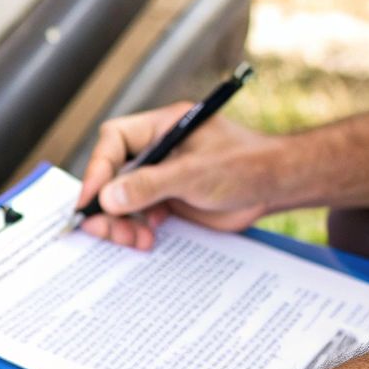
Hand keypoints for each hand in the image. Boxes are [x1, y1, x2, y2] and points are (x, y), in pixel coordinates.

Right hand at [77, 104, 284, 249]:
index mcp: (160, 127)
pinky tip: (146, 240)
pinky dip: (137, 230)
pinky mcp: (170, 201)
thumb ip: (150, 185)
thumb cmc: (246, 165)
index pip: (114, 141)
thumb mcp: (194, 174)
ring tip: (133, 240)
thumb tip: (108, 197)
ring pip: (123, 199)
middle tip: (105, 229)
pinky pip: (141, 216)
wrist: (277, 186)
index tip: (91, 199)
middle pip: (112, 174)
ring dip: (121, 222)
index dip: (97, 169)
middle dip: (106, 203)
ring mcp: (162, 177)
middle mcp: (156, 150)